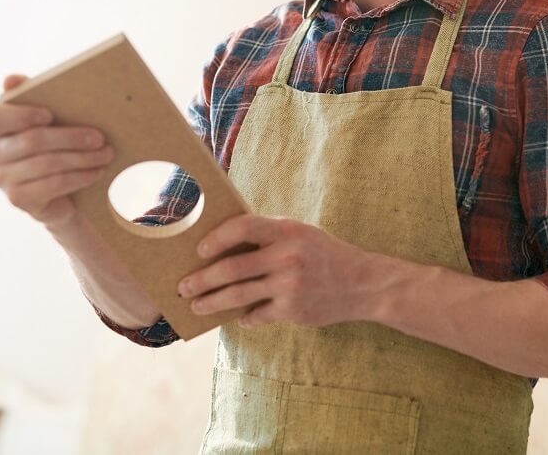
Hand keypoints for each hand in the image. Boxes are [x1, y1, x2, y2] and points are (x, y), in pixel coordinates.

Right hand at [0, 74, 114, 227]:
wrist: (61, 190)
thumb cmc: (54, 144)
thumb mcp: (49, 119)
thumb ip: (32, 96)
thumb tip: (11, 79)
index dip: (20, 115)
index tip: (50, 114)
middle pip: (32, 141)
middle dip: (71, 138)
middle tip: (100, 137)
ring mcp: (2, 179)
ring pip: (47, 164)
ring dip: (82, 158)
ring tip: (106, 154)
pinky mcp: (18, 199)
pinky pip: (53, 185)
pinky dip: (79, 177)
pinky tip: (96, 172)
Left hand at [177, 215, 381, 328]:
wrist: (364, 283)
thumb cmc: (325, 253)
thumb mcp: (300, 234)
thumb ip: (268, 236)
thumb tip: (224, 245)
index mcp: (286, 230)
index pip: (242, 227)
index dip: (217, 238)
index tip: (199, 250)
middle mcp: (287, 256)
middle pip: (232, 268)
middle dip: (202, 279)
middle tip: (183, 286)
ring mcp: (290, 285)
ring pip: (238, 296)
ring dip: (211, 302)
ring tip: (196, 306)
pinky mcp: (293, 310)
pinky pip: (258, 315)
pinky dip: (245, 317)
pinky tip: (238, 318)